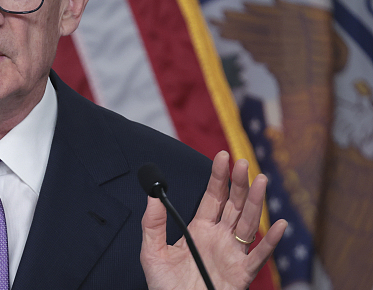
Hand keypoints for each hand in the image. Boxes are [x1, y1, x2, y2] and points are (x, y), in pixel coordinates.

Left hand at [140, 151, 287, 289]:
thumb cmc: (165, 287)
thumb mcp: (152, 252)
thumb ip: (152, 224)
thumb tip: (153, 195)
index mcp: (200, 230)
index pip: (213, 197)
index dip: (218, 177)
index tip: (222, 156)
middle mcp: (219, 238)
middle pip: (234, 205)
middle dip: (239, 184)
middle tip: (242, 162)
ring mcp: (232, 255)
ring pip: (248, 224)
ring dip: (255, 203)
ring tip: (261, 181)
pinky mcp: (241, 274)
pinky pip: (259, 257)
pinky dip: (270, 242)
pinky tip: (280, 225)